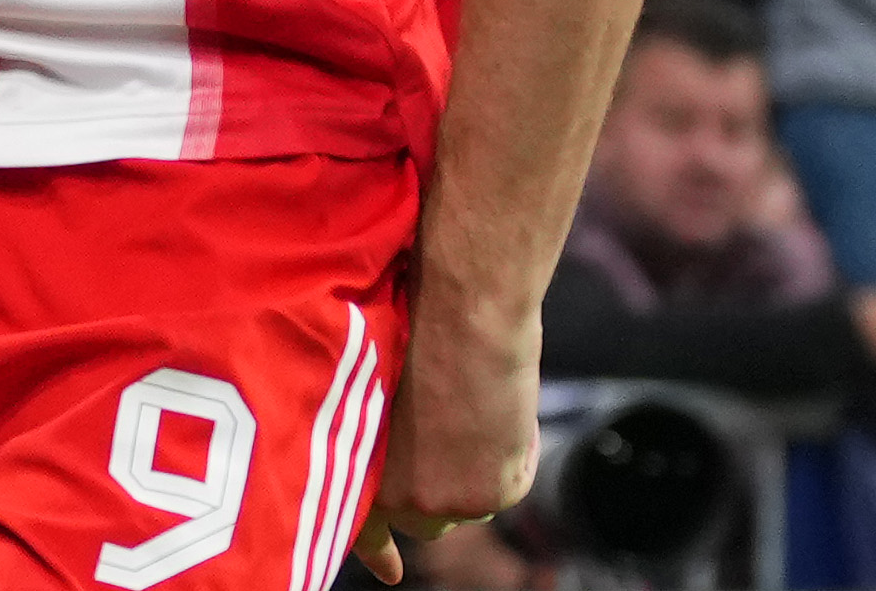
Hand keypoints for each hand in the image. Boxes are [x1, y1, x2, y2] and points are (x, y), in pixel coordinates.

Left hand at [353, 298, 532, 584]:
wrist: (466, 311)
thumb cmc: (420, 323)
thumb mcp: (382, 386)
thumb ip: (388, 435)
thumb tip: (410, 452)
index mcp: (359, 467)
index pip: (364, 530)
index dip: (378, 552)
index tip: (391, 573)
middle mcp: (396, 497)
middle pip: (425, 518)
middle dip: (441, 488)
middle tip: (456, 438)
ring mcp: (443, 504)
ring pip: (469, 501)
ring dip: (477, 468)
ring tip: (477, 405)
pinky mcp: (489, 498)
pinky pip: (511, 482)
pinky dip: (516, 450)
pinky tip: (504, 405)